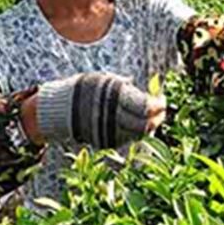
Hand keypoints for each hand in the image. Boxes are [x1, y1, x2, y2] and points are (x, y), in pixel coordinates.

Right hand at [37, 71, 164, 147]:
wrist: (62, 108)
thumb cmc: (88, 89)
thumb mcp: (107, 81)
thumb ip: (128, 88)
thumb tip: (151, 91)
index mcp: (114, 98)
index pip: (145, 106)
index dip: (158, 105)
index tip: (162, 100)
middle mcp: (113, 117)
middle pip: (144, 124)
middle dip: (157, 118)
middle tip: (161, 111)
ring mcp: (109, 132)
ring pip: (138, 134)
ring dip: (148, 127)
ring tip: (152, 118)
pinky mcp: (106, 143)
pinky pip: (128, 140)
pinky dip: (135, 133)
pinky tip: (138, 124)